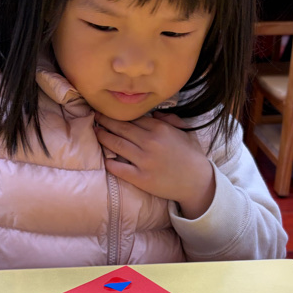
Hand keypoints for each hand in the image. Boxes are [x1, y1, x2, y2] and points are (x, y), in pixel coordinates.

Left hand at [94, 112, 214, 219]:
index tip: (109, 110)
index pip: (133, 118)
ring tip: (95, 132)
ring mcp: (144, 161)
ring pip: (117, 145)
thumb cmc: (191, 156)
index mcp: (160, 129)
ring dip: (103, 137)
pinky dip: (110, 163)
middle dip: (106, 121)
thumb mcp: (185, 132)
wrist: (197, 182)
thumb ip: (170, 119)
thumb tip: (154, 112)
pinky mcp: (141, 178)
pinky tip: (104, 158)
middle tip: (95, 116)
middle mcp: (150, 142)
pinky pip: (120, 169)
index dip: (119, 114)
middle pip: (121, 128)